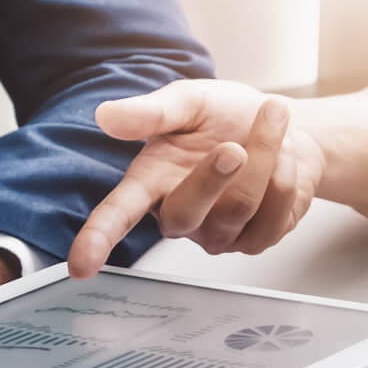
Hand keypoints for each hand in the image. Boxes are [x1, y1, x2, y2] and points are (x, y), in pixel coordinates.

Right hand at [68, 80, 322, 276]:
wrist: (284, 128)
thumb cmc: (225, 116)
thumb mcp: (189, 101)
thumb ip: (151, 111)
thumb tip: (105, 115)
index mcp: (150, 181)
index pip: (118, 215)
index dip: (97, 239)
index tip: (79, 266)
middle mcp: (178, 216)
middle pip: (186, 213)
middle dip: (216, 175)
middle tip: (235, 143)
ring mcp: (216, 235)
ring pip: (240, 208)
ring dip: (266, 157)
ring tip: (272, 122)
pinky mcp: (253, 241)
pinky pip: (274, 217)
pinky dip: (288, 176)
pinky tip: (283, 159)